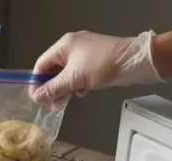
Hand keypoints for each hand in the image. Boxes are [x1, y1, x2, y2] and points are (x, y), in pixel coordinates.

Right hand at [30, 30, 163, 104]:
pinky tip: (82, 93)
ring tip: (63, 103)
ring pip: (66, 74)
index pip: (41, 64)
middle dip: (51, 88)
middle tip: (50, 104)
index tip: (36, 99)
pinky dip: (77, 84)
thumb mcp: (74, 79)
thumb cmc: (102, 66)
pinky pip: (79, 74)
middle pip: (53, 70)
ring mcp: (85, 53)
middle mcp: (72, 46)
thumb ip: (52, 89)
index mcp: (64, 45)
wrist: (136, 61)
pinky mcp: (95, 61)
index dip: (36, 82)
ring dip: (64, 88)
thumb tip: (36, 97)